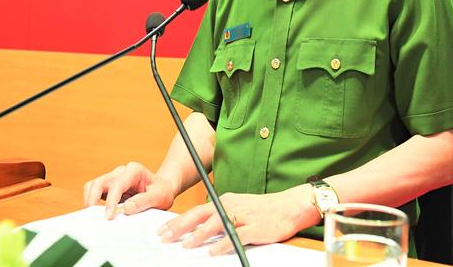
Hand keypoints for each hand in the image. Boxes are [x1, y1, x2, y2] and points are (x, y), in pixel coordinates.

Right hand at [83, 161, 177, 218]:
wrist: (163, 188)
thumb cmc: (162, 191)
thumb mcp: (159, 197)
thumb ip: (144, 201)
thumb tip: (126, 208)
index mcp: (134, 170)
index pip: (117, 184)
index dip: (111, 201)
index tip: (109, 216)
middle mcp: (121, 172)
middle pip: (99, 182)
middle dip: (93, 199)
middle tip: (94, 217)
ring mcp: (113, 178)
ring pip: (93, 185)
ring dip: (90, 200)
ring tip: (93, 216)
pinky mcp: (109, 186)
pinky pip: (95, 191)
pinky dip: (93, 202)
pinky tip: (97, 214)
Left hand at [156, 185, 320, 255]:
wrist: (290, 206)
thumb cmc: (263, 209)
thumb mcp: (238, 207)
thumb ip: (221, 215)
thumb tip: (201, 227)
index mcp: (226, 201)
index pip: (197, 211)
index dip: (179, 220)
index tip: (163, 230)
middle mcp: (231, 206)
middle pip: (201, 215)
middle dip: (181, 226)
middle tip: (165, 237)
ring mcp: (243, 216)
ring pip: (216, 223)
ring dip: (199, 235)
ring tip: (186, 244)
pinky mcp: (255, 228)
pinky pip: (236, 236)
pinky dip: (223, 244)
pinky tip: (213, 251)